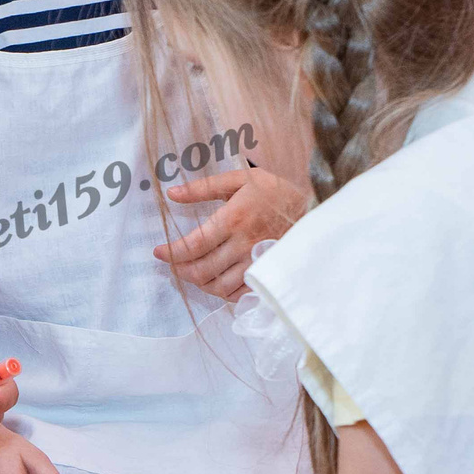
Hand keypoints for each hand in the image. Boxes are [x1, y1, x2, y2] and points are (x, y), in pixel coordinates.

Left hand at [152, 166, 308, 299]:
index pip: (194, 245)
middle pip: (203, 270)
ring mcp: (257, 262)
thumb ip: (204, 188)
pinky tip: (215, 281)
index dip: (172, 253)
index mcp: (234, 219)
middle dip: (181, 271)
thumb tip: (172, 194)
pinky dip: (222, 292)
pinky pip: (240, 294)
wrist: (314, 207)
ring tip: (191, 272)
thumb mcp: (239, 179)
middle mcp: (244, 244)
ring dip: (199, 283)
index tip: (158, 252)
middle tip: (172, 264)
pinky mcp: (267, 273)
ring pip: (219, 286)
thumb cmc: (273, 191)